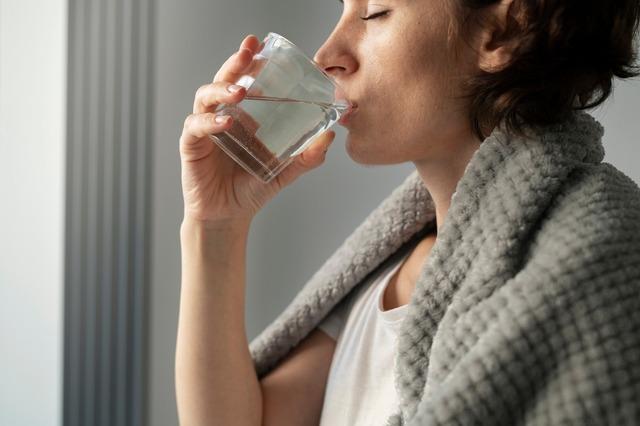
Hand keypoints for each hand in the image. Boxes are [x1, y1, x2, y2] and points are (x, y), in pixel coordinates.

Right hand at [179, 34, 335, 225]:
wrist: (228, 216)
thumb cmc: (251, 188)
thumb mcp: (285, 170)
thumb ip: (307, 156)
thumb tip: (330, 135)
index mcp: (243, 115)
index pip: (245, 80)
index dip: (251, 62)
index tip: (263, 46)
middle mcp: (222, 115)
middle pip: (224, 79)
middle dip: (236, 62)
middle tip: (249, 51)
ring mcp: (205, 128)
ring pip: (206, 96)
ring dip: (222, 88)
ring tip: (240, 90)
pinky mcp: (191, 145)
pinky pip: (196, 126)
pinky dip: (210, 121)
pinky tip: (226, 121)